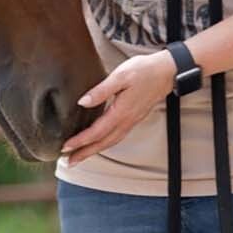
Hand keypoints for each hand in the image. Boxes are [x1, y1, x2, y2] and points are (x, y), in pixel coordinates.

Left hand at [61, 50, 175, 164]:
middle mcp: (127, 121)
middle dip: (84, 153)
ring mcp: (132, 121)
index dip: (80, 141)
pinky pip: (116, 137)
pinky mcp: (134, 118)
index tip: (65, 147)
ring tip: (79, 156)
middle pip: (103, 143)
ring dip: (94, 151)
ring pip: (110, 142)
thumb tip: (82, 102)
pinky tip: (98, 143)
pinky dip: (104, 144)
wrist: (168, 71)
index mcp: (121, 112)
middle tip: (68, 162)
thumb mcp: (120, 75)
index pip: (97, 132)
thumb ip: (101, 90)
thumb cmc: (144, 70)